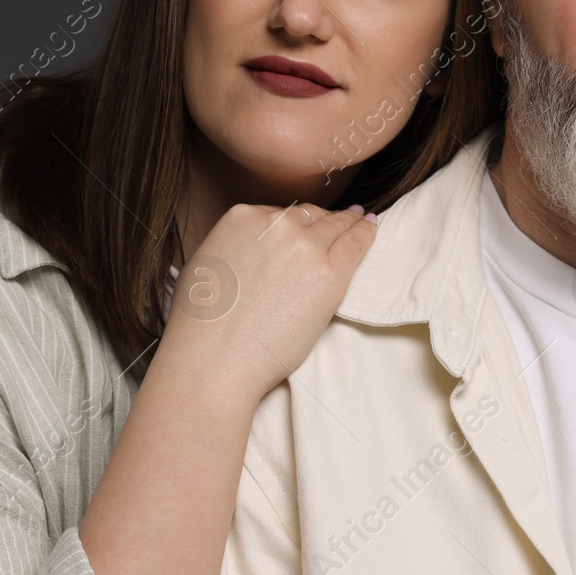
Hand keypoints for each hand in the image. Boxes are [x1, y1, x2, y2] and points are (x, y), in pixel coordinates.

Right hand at [156, 201, 377, 408]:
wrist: (214, 360)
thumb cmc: (203, 326)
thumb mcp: (208, 263)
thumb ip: (236, 244)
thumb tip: (253, 247)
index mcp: (242, 217)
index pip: (280, 214)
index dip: (296, 223)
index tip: (306, 227)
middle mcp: (276, 225)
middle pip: (309, 216)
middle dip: (323, 221)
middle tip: (341, 219)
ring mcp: (305, 247)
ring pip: (335, 225)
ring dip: (350, 221)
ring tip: (363, 219)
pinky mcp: (329, 273)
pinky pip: (355, 243)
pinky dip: (366, 232)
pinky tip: (372, 226)